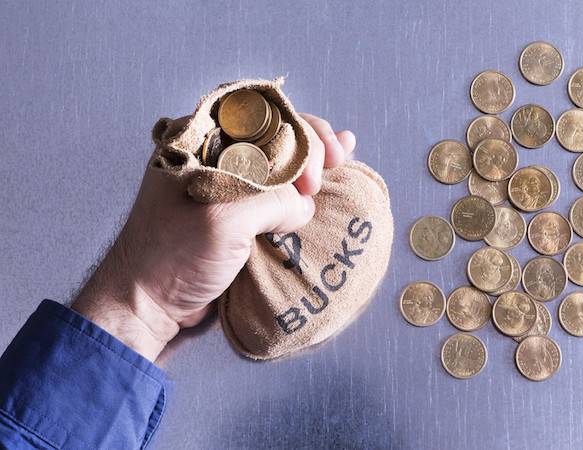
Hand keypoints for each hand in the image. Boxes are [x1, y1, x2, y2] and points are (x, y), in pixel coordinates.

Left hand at [72, 114, 354, 360]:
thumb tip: (304, 205)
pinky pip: (278, 191)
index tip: (318, 166)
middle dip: (311, 142)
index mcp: (198, 139)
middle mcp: (214, 154)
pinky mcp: (238, 212)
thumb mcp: (224, 221)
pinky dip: (304, 185)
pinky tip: (331, 176)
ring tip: (344, 161)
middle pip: (276, 130)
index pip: (261, 113)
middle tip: (335, 165)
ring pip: (281, 159)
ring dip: (314, 159)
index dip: (298, 128)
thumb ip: (272, 201)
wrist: (147, 306)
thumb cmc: (172, 257)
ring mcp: (228, 183)